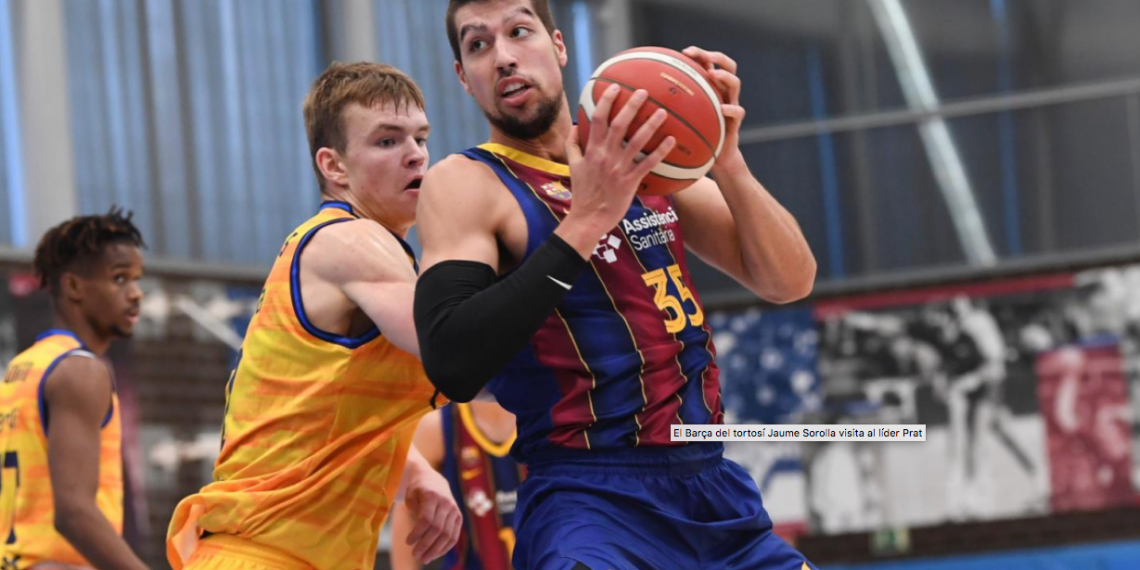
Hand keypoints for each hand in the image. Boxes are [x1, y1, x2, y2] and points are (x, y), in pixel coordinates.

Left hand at [402, 462, 461, 562]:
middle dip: (425, 544)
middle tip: (415, 555)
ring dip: (435, 550)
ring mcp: (454, 510)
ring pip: (447, 535)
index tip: (408, 542)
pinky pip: (454, 536)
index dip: (417, 533)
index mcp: (432, 496)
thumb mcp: (411, 496)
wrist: (433, 480)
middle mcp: (446, 503)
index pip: (426, 519)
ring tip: (424, 559)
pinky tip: (435, 555)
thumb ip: (415, 513)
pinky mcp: (459, 517)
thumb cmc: (417, 491)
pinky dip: (445, 548)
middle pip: (437, 529)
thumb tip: (419, 537)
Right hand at [558, 84, 675, 255]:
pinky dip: (660, 151)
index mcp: (591, 150)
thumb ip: (573, 144)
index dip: (606, 101)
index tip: (615, 87)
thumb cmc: (582, 193)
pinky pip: (648, 164)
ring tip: (663, 111)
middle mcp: (606, 156)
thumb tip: (575, 126)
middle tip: (643, 91)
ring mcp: (619, 169)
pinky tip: (671, 140)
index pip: (598, 120)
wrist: (588, 218)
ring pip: (637, 142)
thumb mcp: (573, 166)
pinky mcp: (630, 182)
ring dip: (650, 125)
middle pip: (619, 125)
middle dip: (631, 106)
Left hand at [682, 46, 744, 175]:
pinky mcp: (735, 122)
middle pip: (728, 66)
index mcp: (711, 87)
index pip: (709, 63)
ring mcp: (731, 104)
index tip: (685, 52)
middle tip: (704, 56)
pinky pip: (738, 112)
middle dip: (717, 57)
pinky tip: (722, 108)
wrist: (714, 156)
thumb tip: (641, 95)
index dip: (700, 54)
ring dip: (725, 77)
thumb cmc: (694, 135)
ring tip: (713, 75)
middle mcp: (723, 92)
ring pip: (735, 84)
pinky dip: (731, 109)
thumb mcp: (681, 116)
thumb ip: (670, 104)